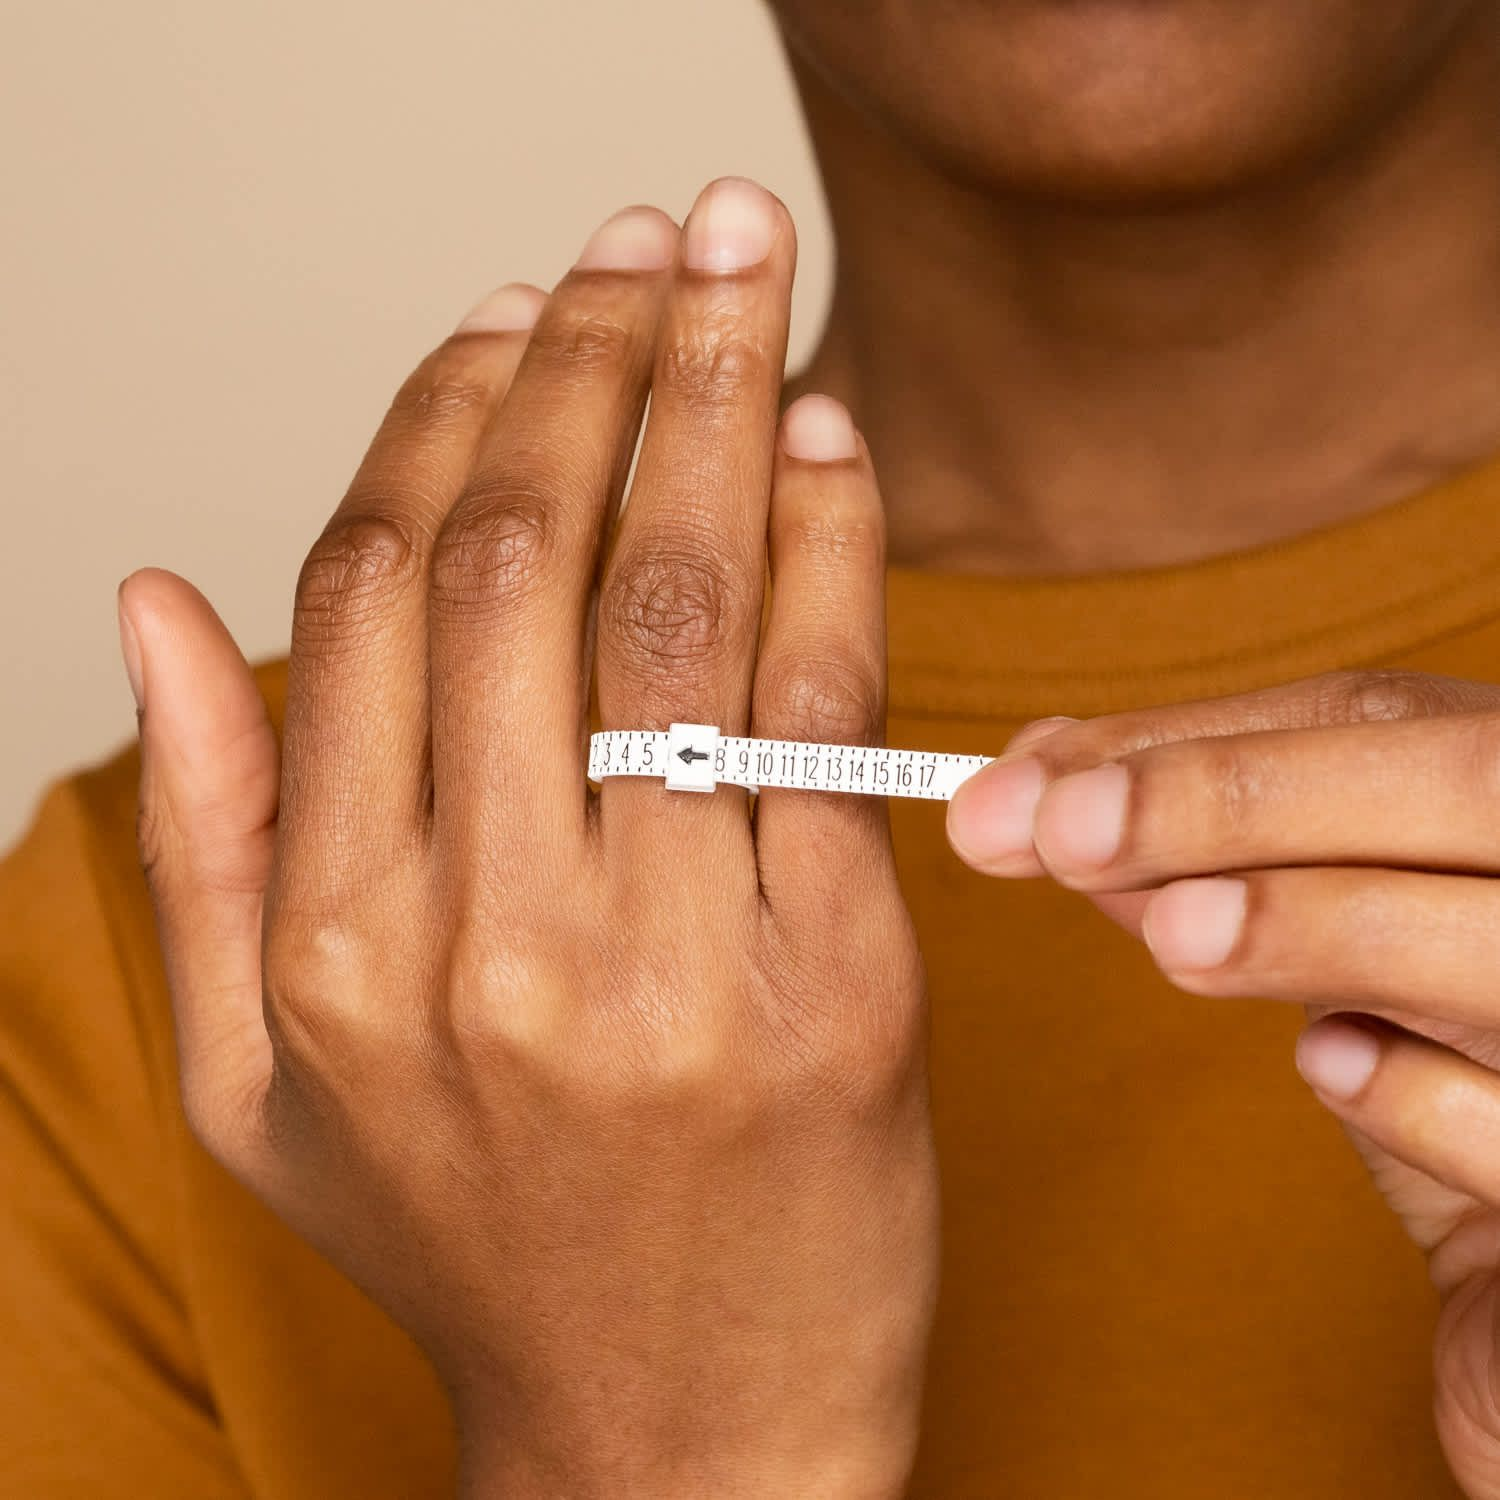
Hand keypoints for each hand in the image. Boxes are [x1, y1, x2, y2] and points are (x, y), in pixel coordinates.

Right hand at [119, 179, 936, 1498]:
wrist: (683, 1434)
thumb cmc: (484, 1240)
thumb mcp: (265, 1075)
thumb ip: (208, 829)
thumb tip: (154, 600)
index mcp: (327, 945)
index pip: (375, 588)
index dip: (444, 413)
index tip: (507, 312)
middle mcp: (480, 941)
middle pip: (525, 554)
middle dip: (590, 353)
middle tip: (647, 236)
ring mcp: (664, 967)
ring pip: (676, 598)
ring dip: (710, 398)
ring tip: (737, 277)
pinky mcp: (832, 988)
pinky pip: (822, 708)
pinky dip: (830, 545)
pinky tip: (827, 441)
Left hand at [947, 669, 1499, 1494]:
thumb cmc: (1432, 1060)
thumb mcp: (1327, 936)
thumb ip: (1211, 859)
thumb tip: (1038, 792)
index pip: (1370, 717)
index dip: (1196, 740)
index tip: (1032, 781)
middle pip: (1463, 782)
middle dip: (1245, 796)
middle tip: (1063, 830)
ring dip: (1315, 920)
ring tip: (1170, 935)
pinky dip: (1419, 1096)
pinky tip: (1332, 1065)